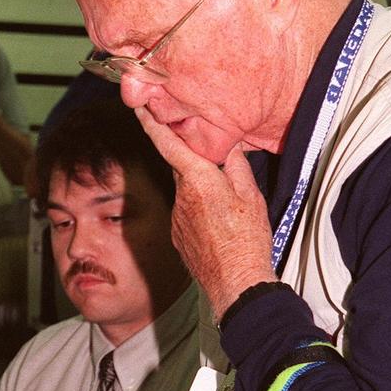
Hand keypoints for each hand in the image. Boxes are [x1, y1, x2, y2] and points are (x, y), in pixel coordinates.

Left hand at [136, 109, 274, 318]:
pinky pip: (185, 212)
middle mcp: (181, 196)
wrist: (235, 283)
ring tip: (226, 208)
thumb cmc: (246, 240)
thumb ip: (236, 166)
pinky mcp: (177, 235)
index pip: (168, 143)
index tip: (140, 107)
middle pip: (182, 167)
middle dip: (195, 162)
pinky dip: (199, 211)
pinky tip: (217, 225)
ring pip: (186, 191)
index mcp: (198, 180)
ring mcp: (176, 217)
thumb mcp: (250, 195)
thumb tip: (230, 149)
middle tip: (214, 163)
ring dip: (200, 191)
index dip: (152, 123)